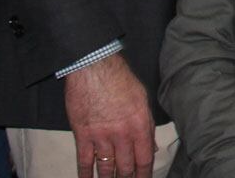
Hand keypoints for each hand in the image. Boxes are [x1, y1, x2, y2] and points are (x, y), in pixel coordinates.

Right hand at [64, 53, 154, 177]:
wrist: (95, 68)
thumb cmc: (121, 79)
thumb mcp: (142, 99)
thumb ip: (147, 125)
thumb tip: (151, 147)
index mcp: (139, 125)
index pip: (145, 158)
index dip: (145, 174)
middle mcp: (122, 134)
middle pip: (126, 167)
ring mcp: (101, 136)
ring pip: (106, 168)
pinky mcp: (83, 135)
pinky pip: (84, 161)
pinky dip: (85, 174)